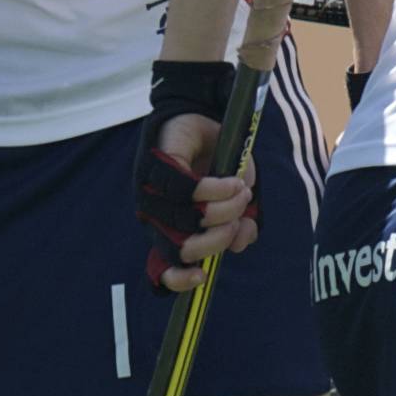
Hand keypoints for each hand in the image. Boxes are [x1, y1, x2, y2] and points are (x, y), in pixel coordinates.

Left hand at [134, 111, 259, 291]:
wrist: (199, 115)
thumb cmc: (215, 162)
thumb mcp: (235, 199)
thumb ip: (239, 224)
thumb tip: (240, 243)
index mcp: (171, 230)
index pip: (161, 266)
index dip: (179, 280)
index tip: (203, 277)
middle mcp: (156, 215)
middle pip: (183, 247)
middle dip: (220, 239)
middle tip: (242, 216)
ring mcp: (152, 192)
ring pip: (188, 219)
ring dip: (225, 211)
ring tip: (242, 192)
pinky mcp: (157, 166)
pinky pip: (186, 188)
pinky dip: (215, 190)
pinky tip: (232, 182)